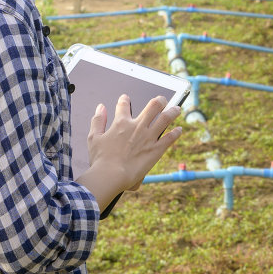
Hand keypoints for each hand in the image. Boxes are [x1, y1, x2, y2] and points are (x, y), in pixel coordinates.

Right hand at [76, 92, 182, 209]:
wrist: (111, 175)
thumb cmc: (101, 159)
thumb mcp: (93, 137)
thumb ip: (97, 120)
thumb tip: (101, 107)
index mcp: (121, 123)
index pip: (124, 105)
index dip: (124, 100)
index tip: (126, 98)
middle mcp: (137, 126)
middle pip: (153, 106)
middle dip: (160, 100)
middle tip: (163, 99)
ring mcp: (149, 137)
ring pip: (165, 118)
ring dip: (172, 112)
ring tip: (177, 109)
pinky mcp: (156, 149)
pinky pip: (170, 138)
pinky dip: (176, 133)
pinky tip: (179, 129)